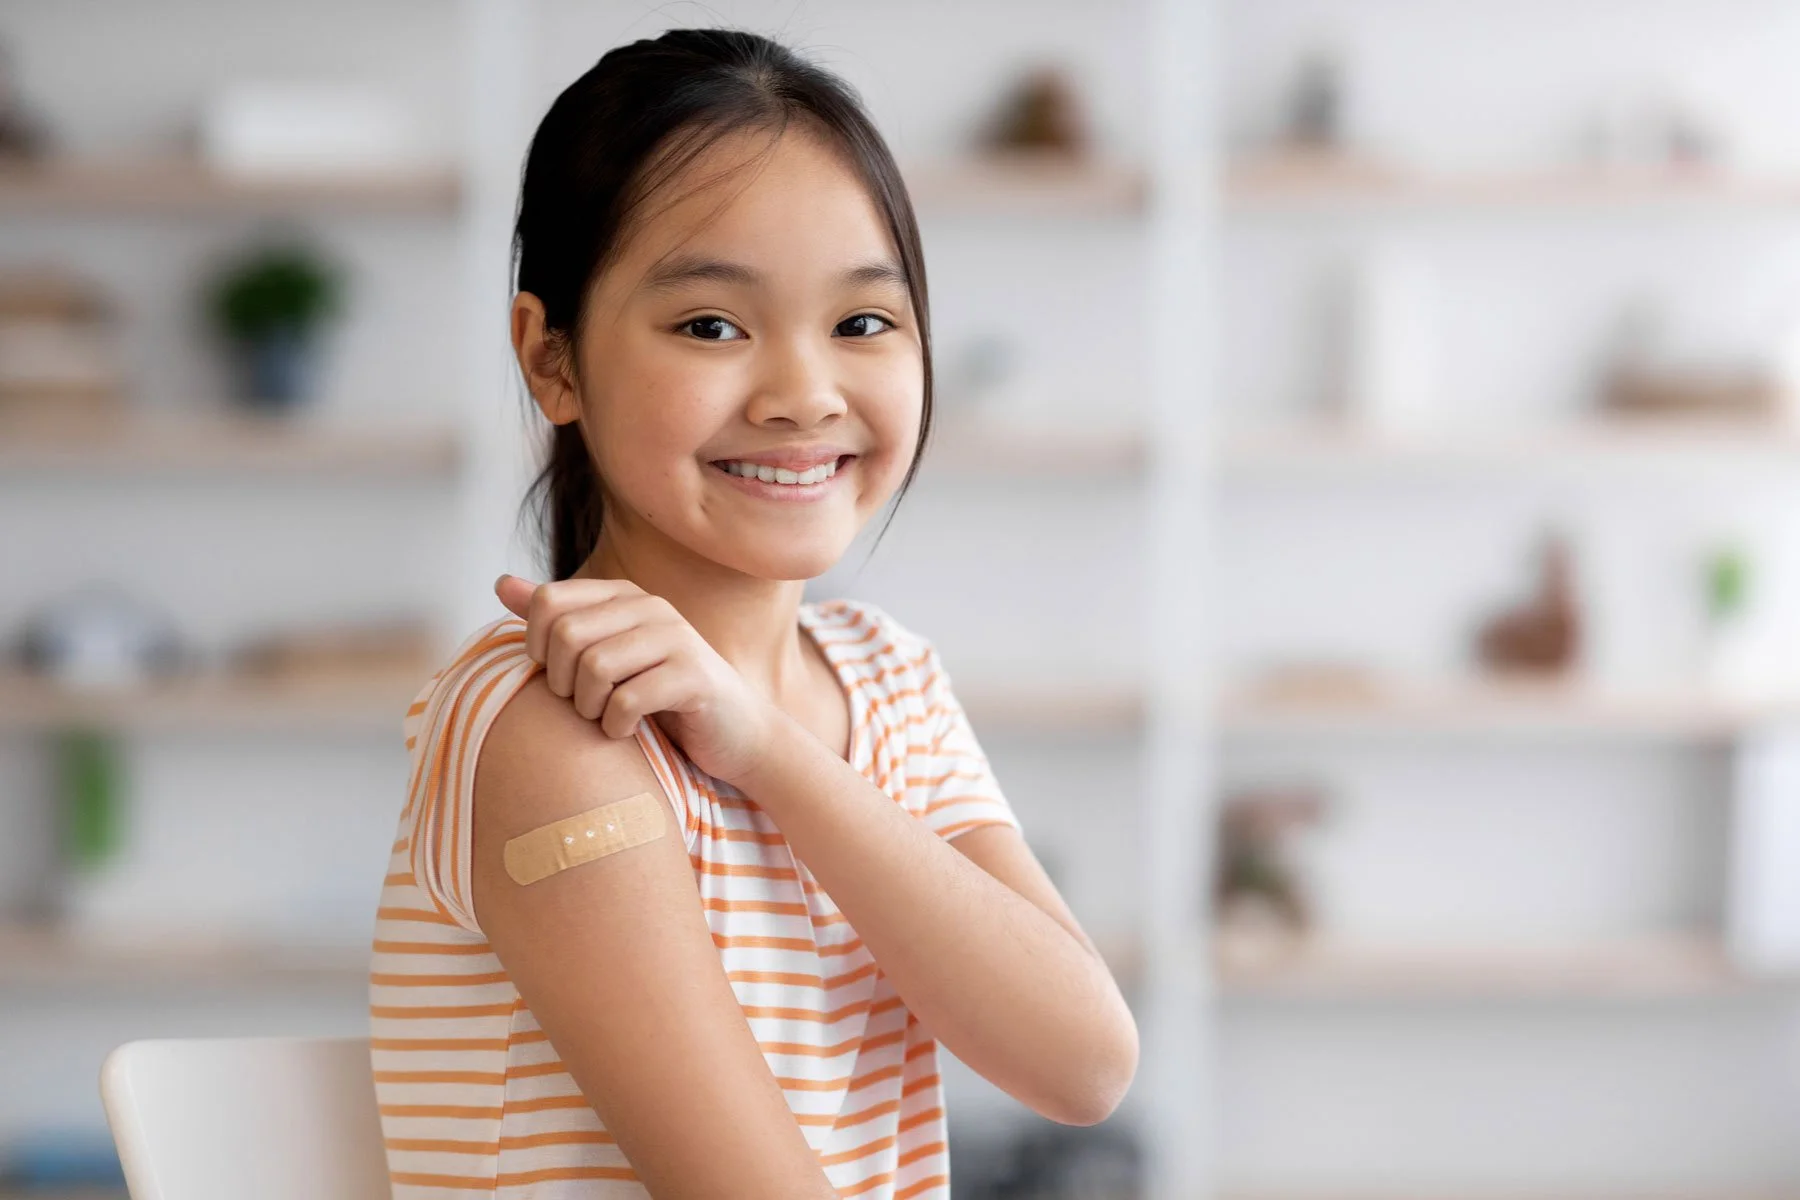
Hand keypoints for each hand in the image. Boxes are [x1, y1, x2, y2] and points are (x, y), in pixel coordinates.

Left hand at [494, 574, 777, 786]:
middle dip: (562, 681)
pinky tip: (627, 731)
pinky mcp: (693, 676)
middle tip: (582, 704)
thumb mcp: (606, 653)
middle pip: (566, 634)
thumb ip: (556, 619)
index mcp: (623, 596)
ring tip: (604, 717)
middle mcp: (650, 607)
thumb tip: (500, 583)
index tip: (557, 674)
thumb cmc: (661, 696)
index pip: (548, 600)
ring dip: (588, 707)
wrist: (735, 733)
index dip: (536, 645)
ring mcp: (676, 638)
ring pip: (594, 667)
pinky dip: (616, 726)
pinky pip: (627, 699)